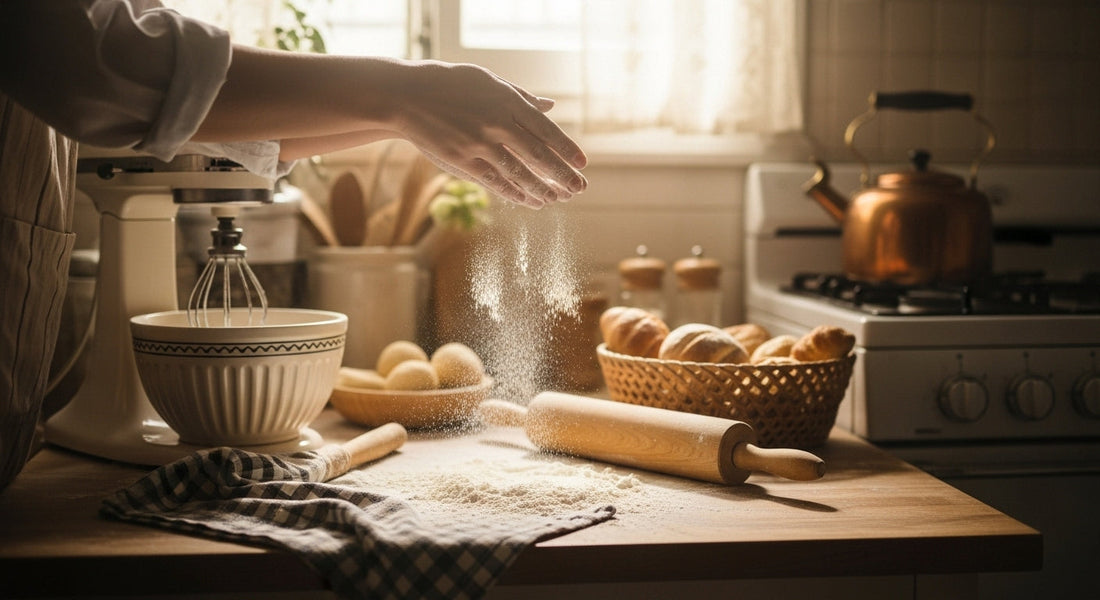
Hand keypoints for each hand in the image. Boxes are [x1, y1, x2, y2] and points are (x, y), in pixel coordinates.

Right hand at [391, 61, 587, 208]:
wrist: (407, 96)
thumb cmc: (451, 85)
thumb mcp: (488, 82)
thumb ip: (520, 97)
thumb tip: (550, 105)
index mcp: (506, 101)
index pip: (544, 128)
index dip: (565, 148)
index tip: (582, 164)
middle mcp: (496, 123)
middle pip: (537, 153)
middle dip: (561, 174)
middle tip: (579, 188)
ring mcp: (478, 144)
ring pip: (518, 172)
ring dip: (541, 188)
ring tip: (558, 199)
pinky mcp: (462, 161)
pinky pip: (495, 181)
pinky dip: (516, 193)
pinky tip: (531, 200)